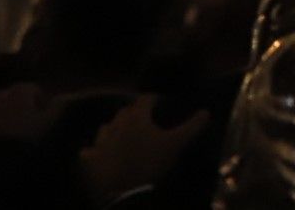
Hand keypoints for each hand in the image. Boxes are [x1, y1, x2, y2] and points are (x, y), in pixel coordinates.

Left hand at [0, 81, 61, 143]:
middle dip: (17, 105)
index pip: (32, 89)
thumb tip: (64, 97)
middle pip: (9, 95)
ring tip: (6, 133)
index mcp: (18, 93)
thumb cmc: (25, 143)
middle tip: (25, 125)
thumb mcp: (47, 126)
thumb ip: (57, 109)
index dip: (40, 102)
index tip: (44, 116)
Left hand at [80, 95, 208, 205]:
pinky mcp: (89, 160)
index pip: (145, 100)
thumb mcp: (176, 145)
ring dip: (114, 130)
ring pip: (105, 129)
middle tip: (144, 122)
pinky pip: (88, 151)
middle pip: (124, 112)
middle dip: (133, 113)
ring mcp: (100, 143)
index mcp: (136, 118)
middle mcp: (115, 125)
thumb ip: (192, 126)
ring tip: (122, 136)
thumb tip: (206, 111)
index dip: (153, 100)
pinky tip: (98, 155)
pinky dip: (93, 151)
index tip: (160, 104)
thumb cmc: (151, 164)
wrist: (124, 193)